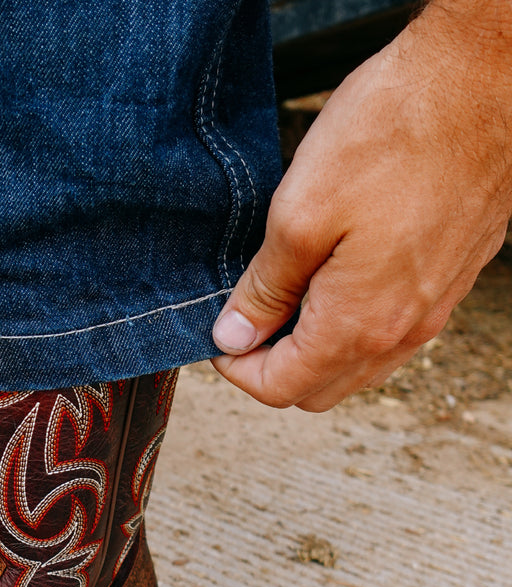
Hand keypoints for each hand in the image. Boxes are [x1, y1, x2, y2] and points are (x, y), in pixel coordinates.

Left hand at [211, 5, 511, 410]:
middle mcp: (402, 331)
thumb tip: (235, 336)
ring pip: (357, 366)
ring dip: (312, 351)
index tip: (220, 338)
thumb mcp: (298, 215)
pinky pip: (390, 333)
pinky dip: (350, 327)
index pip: (282, 389)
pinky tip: (331, 281)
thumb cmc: (390, 136)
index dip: (238, 371)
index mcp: (358, 325)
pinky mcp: (450, 279)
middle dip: (272, 369)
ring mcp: (433, 308)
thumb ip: (264, 289)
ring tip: (284, 297)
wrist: (481, 81)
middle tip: (245, 321)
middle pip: (319, 390)